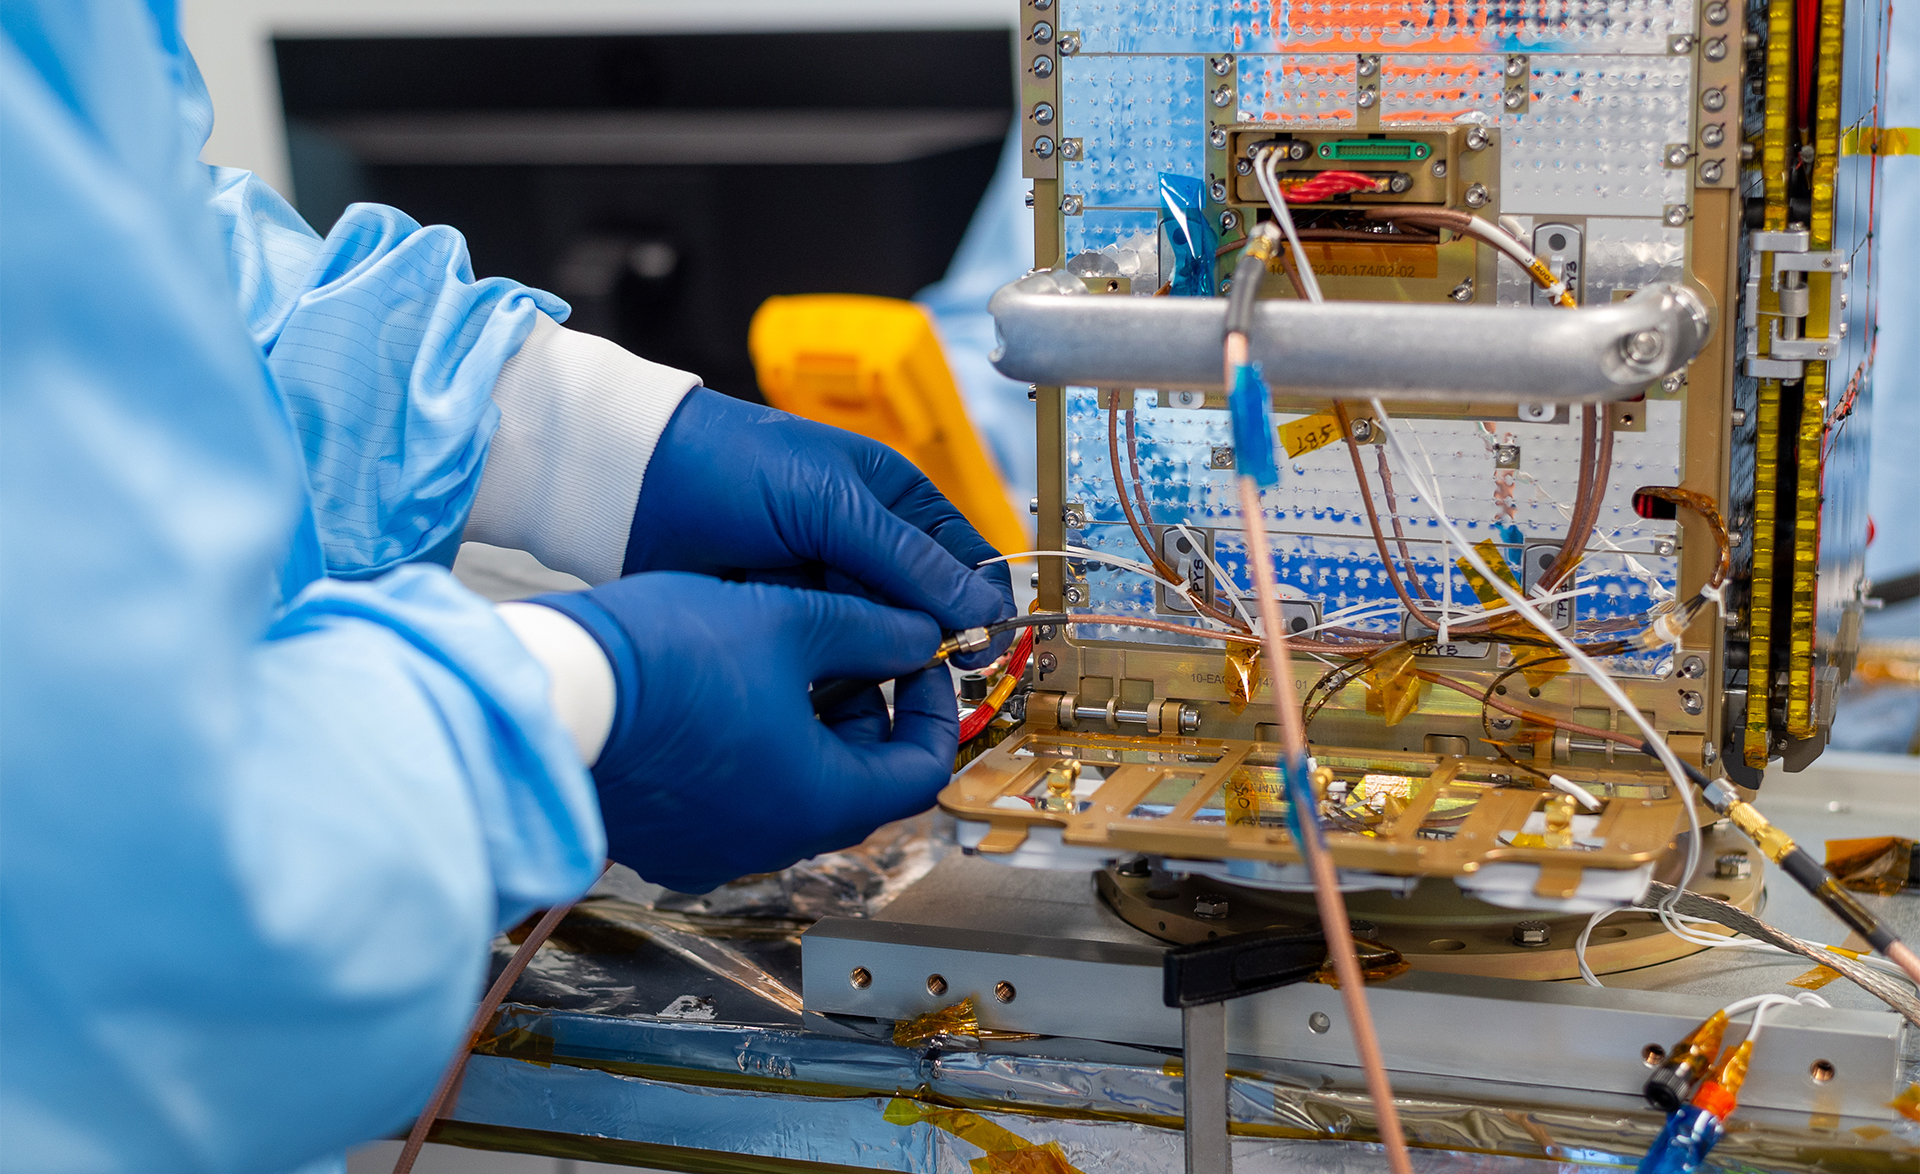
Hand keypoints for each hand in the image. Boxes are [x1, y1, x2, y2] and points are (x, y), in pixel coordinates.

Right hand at [533, 573, 954, 892]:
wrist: (547, 695)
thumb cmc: (665, 659)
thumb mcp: (788, 621)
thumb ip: (871, 629)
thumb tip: (918, 633)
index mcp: (820, 803)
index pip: (921, 772)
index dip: (933, 705)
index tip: (914, 654)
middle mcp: (773, 842)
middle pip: (858, 781)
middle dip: (867, 708)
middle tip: (851, 644)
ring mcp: (713, 847)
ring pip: (794, 786)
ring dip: (809, 724)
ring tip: (784, 653)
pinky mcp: (664, 836)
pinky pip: (735, 796)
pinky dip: (753, 748)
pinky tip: (727, 688)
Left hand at [627, 388, 1013, 666]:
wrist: (634, 488)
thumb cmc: (733, 468)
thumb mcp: (831, 504)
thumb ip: (906, 558)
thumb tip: (983, 609)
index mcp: (896, 501)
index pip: (966, 561)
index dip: (979, 606)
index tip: (978, 651)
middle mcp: (871, 547)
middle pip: (926, 613)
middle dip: (921, 642)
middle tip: (910, 672)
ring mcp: (829, 587)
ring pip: (879, 643)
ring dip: (872, 660)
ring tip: (849, 667)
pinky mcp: (791, 623)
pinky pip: (831, 659)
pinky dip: (829, 671)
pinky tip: (816, 677)